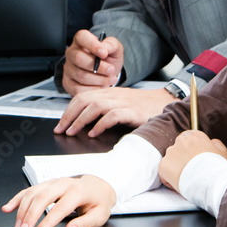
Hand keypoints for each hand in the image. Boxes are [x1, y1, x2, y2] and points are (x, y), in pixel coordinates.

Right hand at [2, 175, 114, 226]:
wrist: (98, 185)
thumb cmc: (98, 201)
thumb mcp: (99, 215)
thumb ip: (84, 224)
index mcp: (77, 192)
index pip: (59, 208)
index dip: (47, 222)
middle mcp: (62, 184)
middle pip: (41, 197)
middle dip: (30, 216)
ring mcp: (52, 182)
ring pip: (32, 193)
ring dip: (22, 210)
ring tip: (17, 226)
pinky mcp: (45, 184)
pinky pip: (29, 190)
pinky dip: (17, 199)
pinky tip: (8, 208)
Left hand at [55, 87, 176, 136]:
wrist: (166, 102)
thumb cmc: (142, 106)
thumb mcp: (120, 104)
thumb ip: (104, 110)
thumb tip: (84, 122)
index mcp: (108, 92)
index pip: (82, 96)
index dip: (68, 110)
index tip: (60, 124)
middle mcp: (113, 95)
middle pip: (84, 99)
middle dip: (70, 115)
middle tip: (62, 130)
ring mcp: (123, 102)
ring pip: (96, 106)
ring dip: (81, 120)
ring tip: (73, 132)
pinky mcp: (133, 111)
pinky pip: (113, 115)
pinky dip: (101, 124)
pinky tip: (94, 133)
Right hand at [61, 30, 122, 94]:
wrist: (106, 74)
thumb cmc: (108, 59)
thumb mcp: (115, 50)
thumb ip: (112, 45)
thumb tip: (105, 48)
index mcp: (81, 41)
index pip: (81, 37)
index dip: (92, 45)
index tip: (104, 54)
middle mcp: (71, 53)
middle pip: (78, 58)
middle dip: (99, 67)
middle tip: (111, 70)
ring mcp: (68, 68)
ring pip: (80, 75)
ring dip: (99, 79)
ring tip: (110, 79)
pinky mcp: (68, 83)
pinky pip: (78, 89)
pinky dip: (93, 90)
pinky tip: (101, 86)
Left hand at [158, 131, 226, 193]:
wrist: (211, 181)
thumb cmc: (219, 168)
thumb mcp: (224, 152)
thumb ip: (215, 144)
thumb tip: (211, 142)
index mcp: (195, 136)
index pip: (189, 140)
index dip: (192, 152)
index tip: (196, 161)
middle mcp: (181, 141)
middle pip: (179, 150)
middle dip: (183, 160)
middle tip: (192, 171)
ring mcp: (171, 152)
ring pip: (171, 161)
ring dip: (177, 169)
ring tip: (188, 179)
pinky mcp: (163, 165)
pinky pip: (164, 173)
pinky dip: (170, 180)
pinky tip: (181, 184)